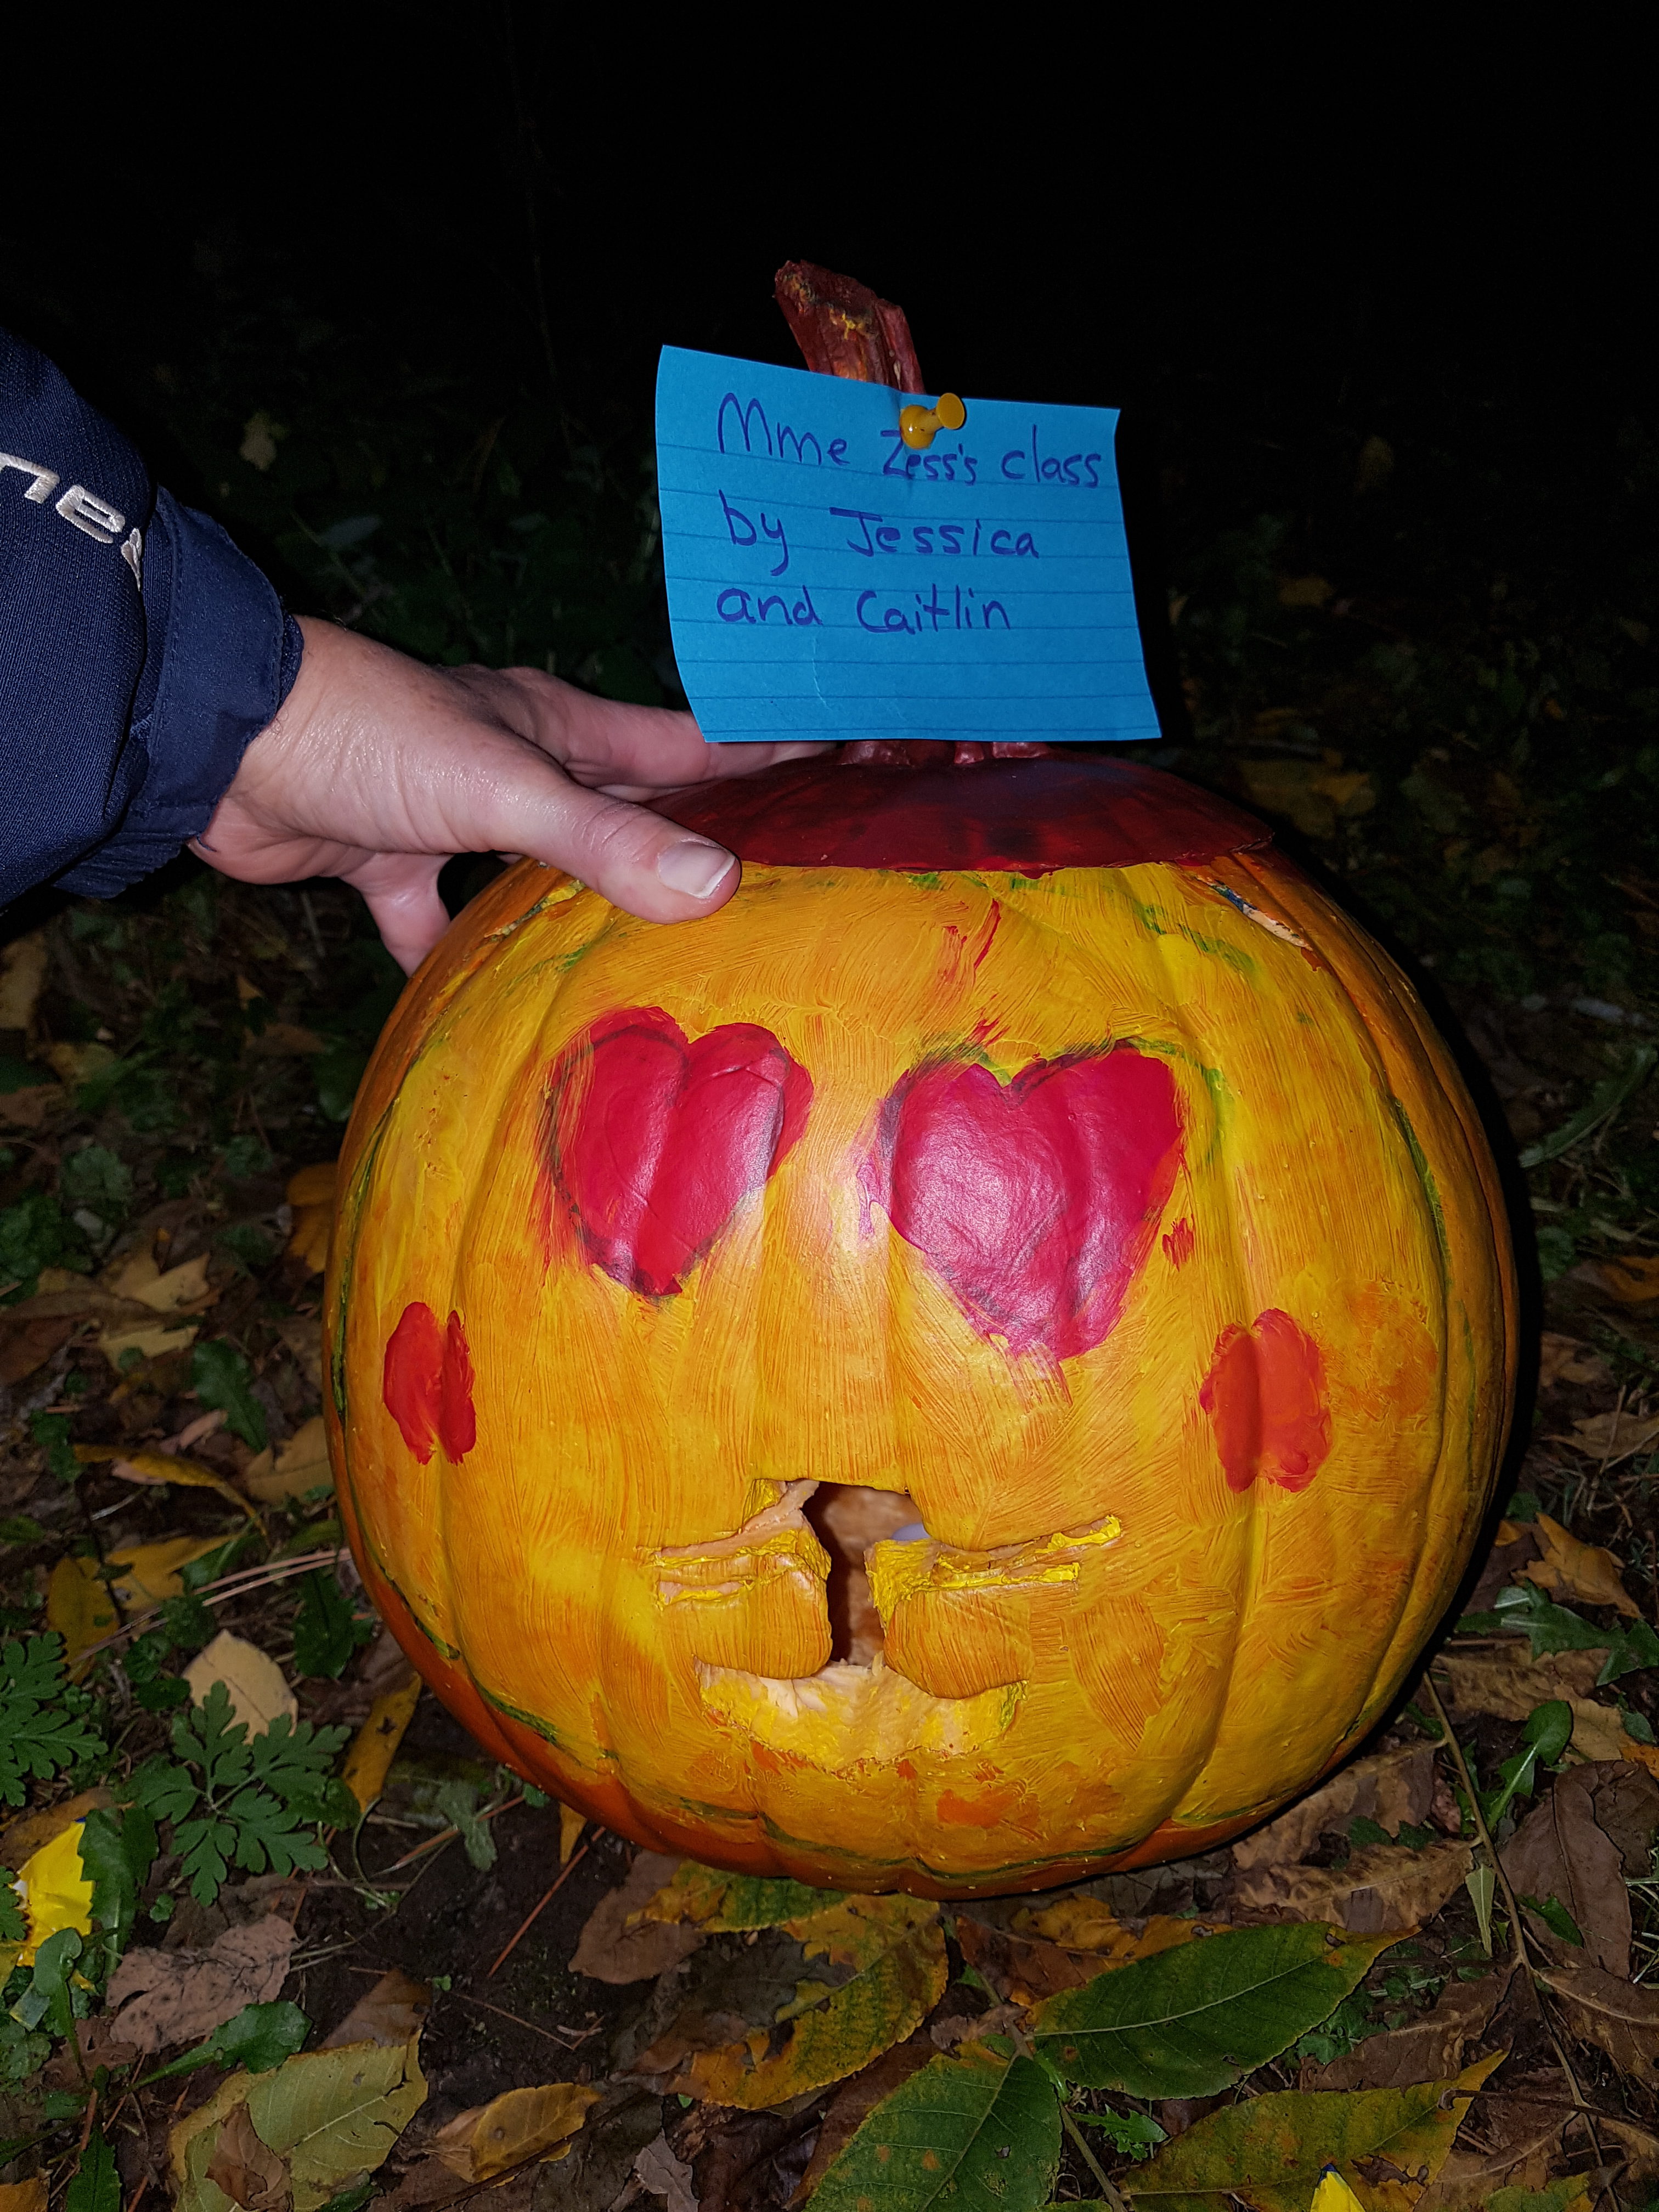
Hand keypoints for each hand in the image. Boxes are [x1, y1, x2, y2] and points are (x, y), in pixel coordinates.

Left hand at [191, 617, 826, 971]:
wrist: (217, 742)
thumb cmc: (367, 731)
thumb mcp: (501, 785)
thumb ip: (602, 840)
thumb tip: (719, 888)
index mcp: (557, 724)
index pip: (688, 743)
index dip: (766, 756)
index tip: (850, 767)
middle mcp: (516, 764)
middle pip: (627, 807)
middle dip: (693, 841)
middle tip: (776, 887)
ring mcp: (451, 814)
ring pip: (544, 869)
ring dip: (589, 908)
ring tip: (664, 963)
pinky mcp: (387, 863)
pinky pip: (440, 922)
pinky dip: (462, 959)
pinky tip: (499, 1012)